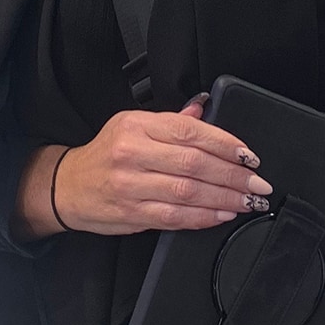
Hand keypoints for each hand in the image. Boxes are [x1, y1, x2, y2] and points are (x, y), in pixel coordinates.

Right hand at [15, 96, 271, 239]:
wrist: (67, 186)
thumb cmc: (105, 154)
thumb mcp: (132, 125)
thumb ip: (171, 121)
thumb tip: (204, 108)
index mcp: (137, 126)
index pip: (190, 132)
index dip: (226, 144)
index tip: (249, 155)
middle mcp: (133, 154)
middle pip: (194, 164)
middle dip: (233, 176)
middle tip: (258, 183)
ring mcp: (131, 186)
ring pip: (188, 193)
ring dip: (224, 199)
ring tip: (247, 201)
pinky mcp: (132, 213)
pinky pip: (176, 217)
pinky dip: (203, 217)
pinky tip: (222, 214)